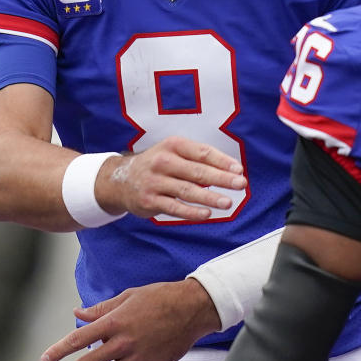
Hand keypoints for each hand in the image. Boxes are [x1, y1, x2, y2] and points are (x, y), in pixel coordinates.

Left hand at [41, 278, 220, 360]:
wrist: (192, 307)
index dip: (58, 351)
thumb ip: (101, 308)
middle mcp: (123, 342)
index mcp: (115, 322)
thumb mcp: (127, 296)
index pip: (78, 339)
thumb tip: (78, 313)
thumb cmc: (160, 297)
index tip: (45, 359)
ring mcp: (137, 357)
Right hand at [100, 136, 245, 219]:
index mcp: (173, 145)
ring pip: (187, 190)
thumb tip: (231, 171)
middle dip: (221, 178)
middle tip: (240, 185)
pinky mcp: (149, 200)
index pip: (202, 152)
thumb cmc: (158, 166)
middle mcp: (163, 161)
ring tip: (228, 202)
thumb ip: (199, 160)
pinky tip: (207, 214)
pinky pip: (174, 207)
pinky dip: (191, 212)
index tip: (239, 170)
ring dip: (209, 197)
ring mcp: (155, 181)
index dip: (222, 161)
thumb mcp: (174, 153)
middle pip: (197, 171)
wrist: (120, 180)